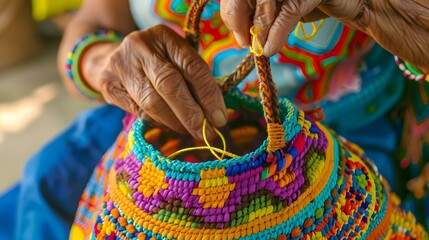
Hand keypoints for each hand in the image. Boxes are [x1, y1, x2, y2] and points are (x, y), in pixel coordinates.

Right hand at [84, 25, 226, 138]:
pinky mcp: (108, 85)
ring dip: (176, 123)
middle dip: (191, 114)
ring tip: (191, 131)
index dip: (208, 95)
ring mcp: (121, 65)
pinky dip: (160, 123)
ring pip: (152, 103)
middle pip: (169, 85)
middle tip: (206, 133)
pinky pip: (139, 112)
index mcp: (164, 36)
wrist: (113, 57)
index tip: (220, 119)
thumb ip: (194, 80)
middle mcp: (140, 47)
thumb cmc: (157, 62)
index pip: (192, 67)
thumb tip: (216, 115)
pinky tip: (172, 126)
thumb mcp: (177, 60)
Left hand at [221, 0, 428, 70]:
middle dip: (239, 19)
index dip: (232, 13)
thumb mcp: (281, 10)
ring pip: (264, 0)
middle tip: (246, 43)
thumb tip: (241, 36)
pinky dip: (277, 31)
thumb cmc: (314, 4)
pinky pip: (288, 10)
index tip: (240, 38)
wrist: (356, 0)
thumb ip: (260, 17)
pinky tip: (272, 48)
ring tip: (260, 48)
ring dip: (259, 27)